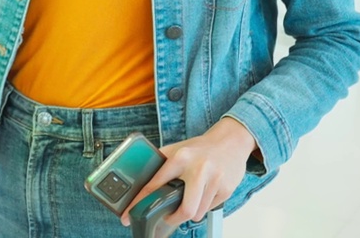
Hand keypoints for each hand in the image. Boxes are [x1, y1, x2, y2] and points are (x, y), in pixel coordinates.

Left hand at [122, 117, 255, 227]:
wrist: (231, 140)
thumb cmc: (200, 148)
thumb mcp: (177, 149)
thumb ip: (160, 163)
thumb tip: (139, 179)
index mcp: (180, 158)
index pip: (155, 184)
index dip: (140, 202)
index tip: (128, 215)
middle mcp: (198, 169)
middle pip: (185, 210)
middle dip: (174, 218)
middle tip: (169, 217)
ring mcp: (214, 180)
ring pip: (198, 213)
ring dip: (192, 211)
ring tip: (191, 197)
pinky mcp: (227, 189)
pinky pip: (210, 209)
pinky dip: (205, 206)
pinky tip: (205, 192)